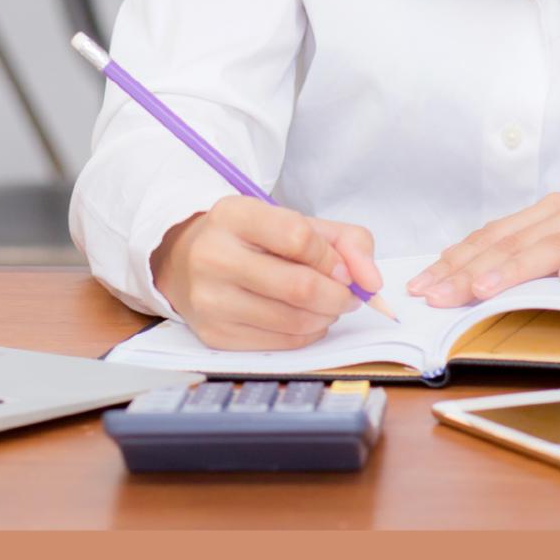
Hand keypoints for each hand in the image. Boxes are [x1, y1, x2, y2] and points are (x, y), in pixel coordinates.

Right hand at [153, 196, 382, 350]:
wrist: (188, 262)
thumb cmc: (254, 241)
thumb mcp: (296, 223)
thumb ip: (347, 242)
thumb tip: (372, 283)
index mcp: (234, 215)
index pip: (299, 238)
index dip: (333, 259)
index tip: (344, 269)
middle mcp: (213, 256)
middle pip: (300, 287)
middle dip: (339, 296)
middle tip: (348, 296)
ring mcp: (210, 299)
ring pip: (293, 320)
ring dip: (326, 317)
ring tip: (328, 306)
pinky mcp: (214, 335)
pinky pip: (281, 344)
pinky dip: (307, 335)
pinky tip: (306, 320)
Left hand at [407, 183, 559, 306]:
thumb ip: (537, 255)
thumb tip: (479, 280)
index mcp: (553, 213)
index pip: (493, 237)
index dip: (454, 260)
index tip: (420, 285)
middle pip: (512, 242)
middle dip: (467, 270)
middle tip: (433, 295)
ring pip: (552, 248)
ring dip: (513, 268)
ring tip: (481, 288)